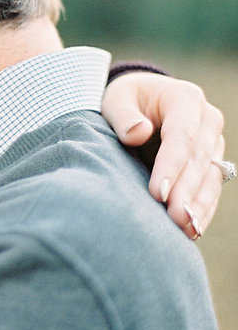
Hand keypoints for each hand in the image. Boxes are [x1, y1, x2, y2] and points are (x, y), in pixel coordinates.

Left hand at [101, 72, 225, 238]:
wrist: (141, 101)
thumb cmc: (126, 100)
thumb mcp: (117, 99)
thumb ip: (123, 115)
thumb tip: (137, 133)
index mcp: (185, 99)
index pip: (182, 136)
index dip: (171, 165)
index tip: (157, 192)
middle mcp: (206, 120)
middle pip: (198, 160)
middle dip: (186, 192)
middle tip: (174, 218)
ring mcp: (212, 143)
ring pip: (210, 177)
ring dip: (199, 205)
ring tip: (187, 230)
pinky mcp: (211, 162)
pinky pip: (211, 188)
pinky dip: (203, 209)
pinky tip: (193, 230)